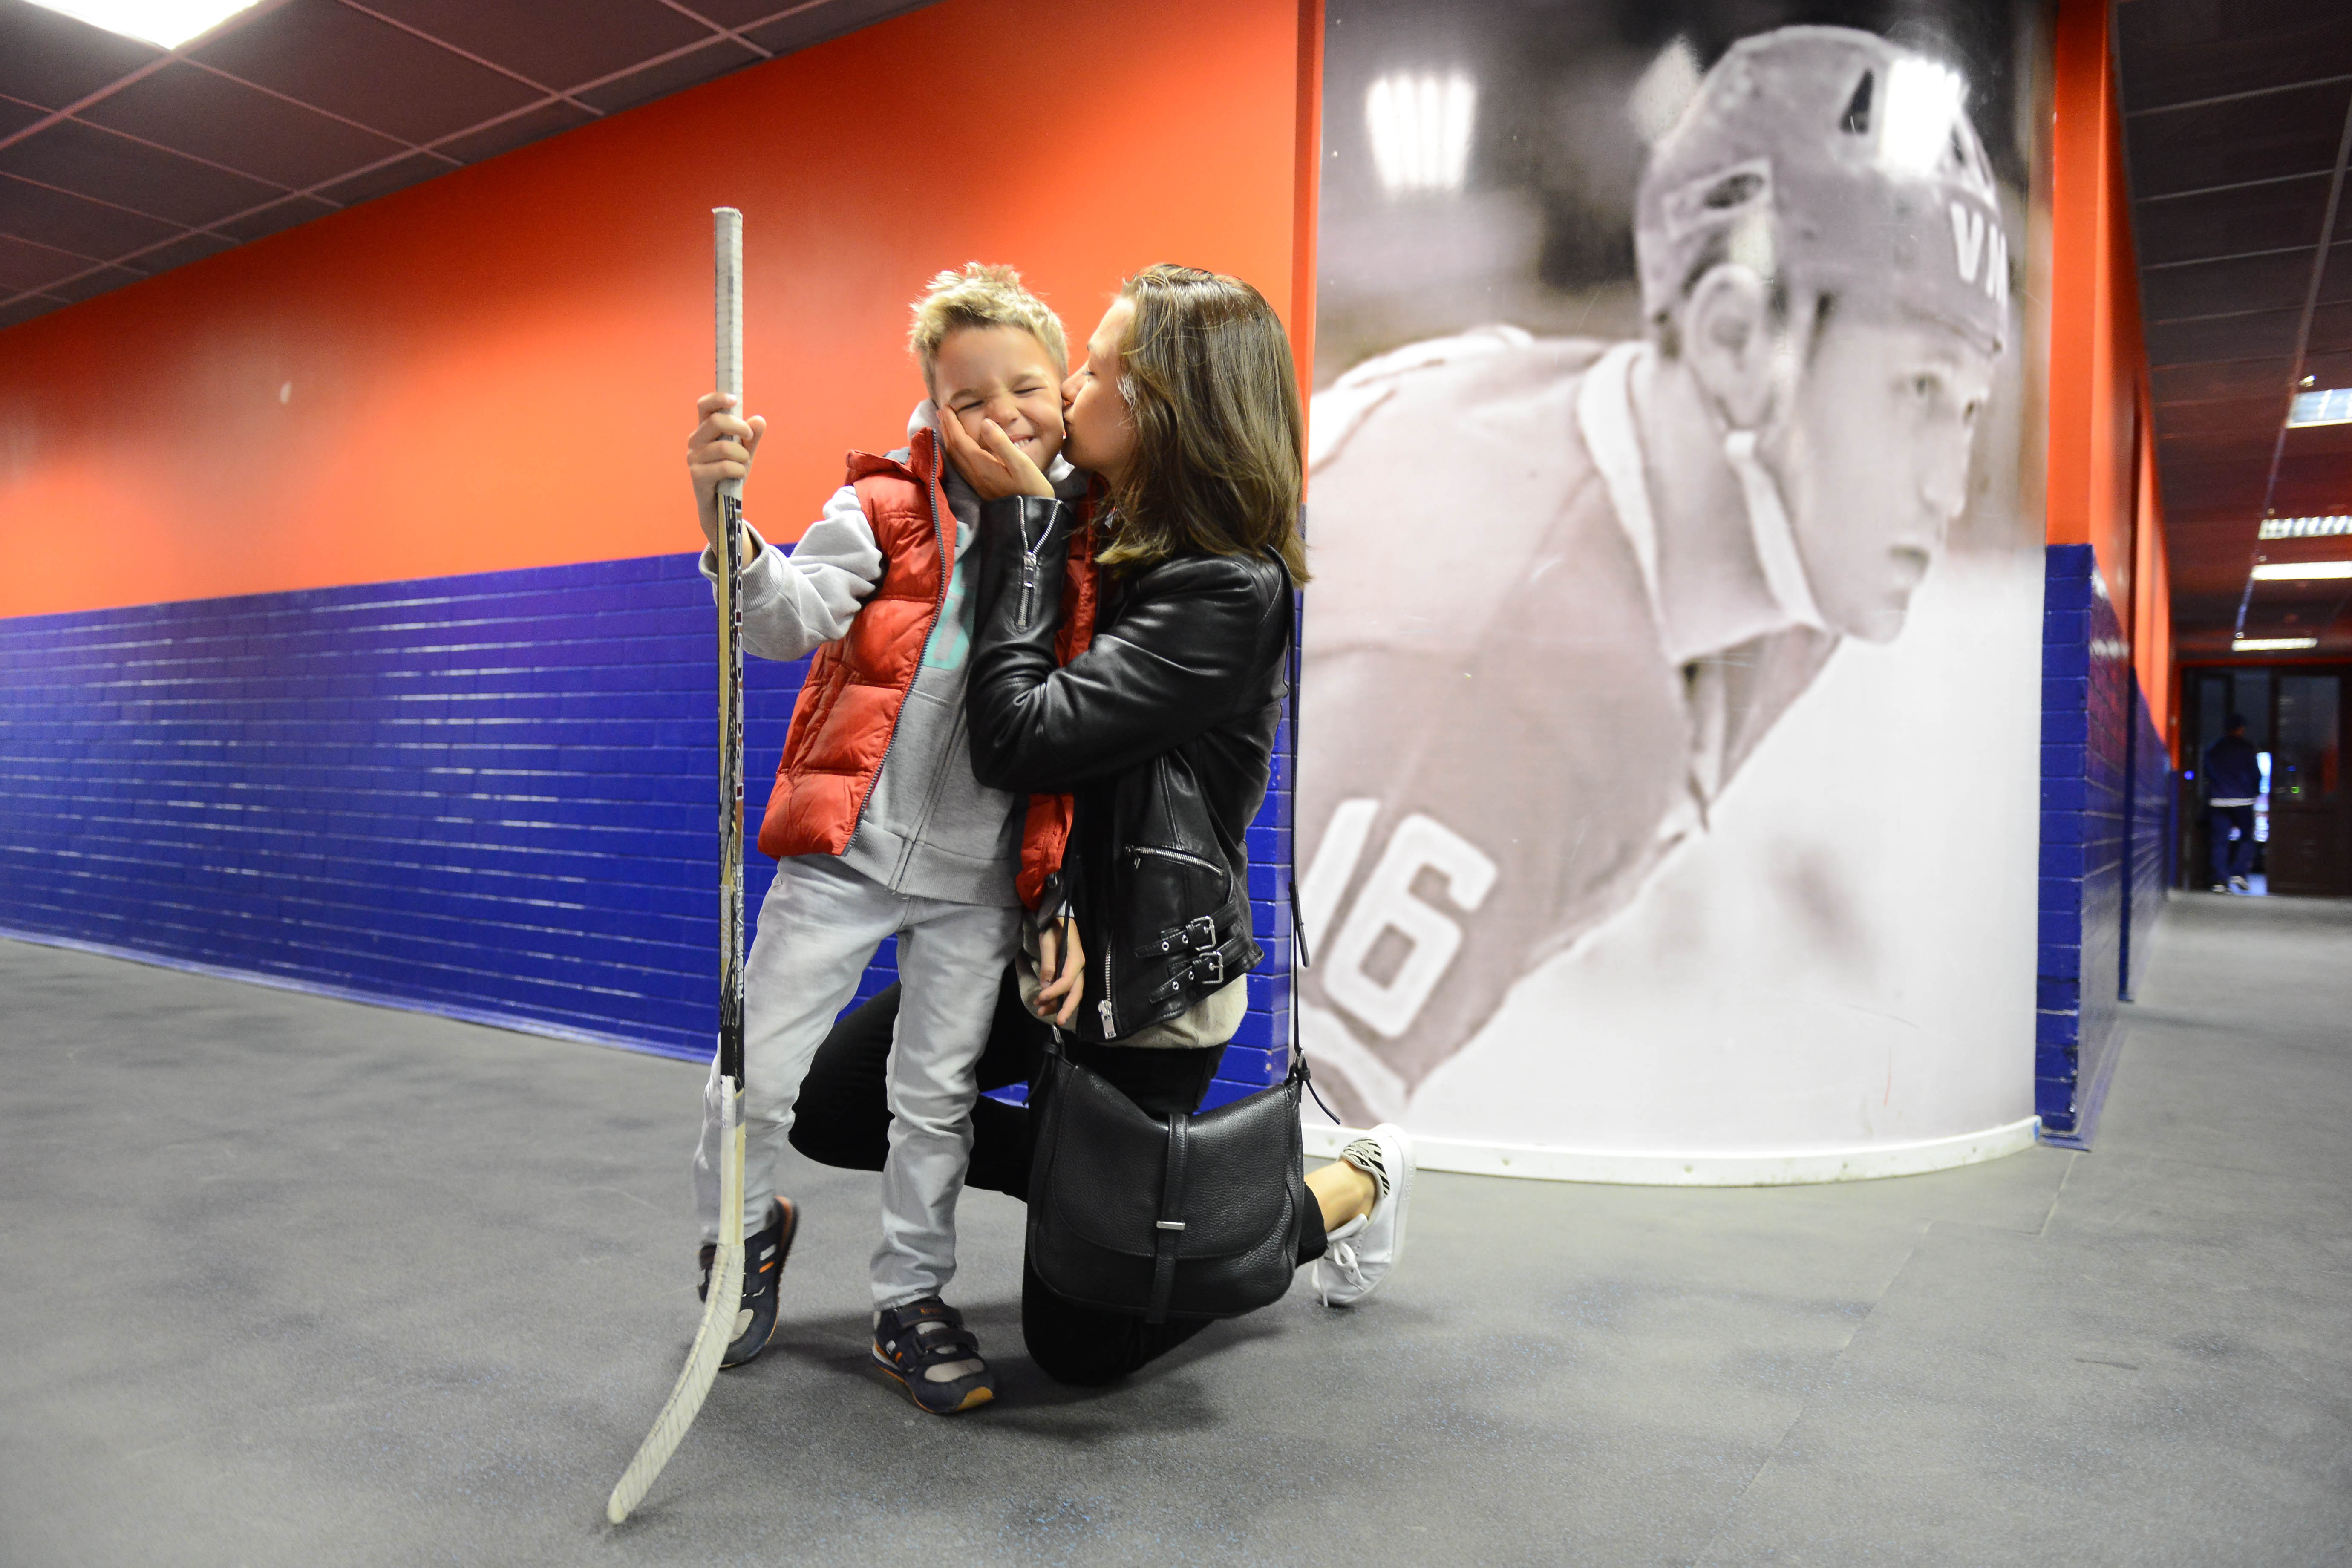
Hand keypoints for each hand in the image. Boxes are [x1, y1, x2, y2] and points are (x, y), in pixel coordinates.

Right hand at [686, 392, 765, 557]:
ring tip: (743, 464)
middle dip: (738, 427)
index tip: (734, 400)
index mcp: (705, 430)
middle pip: (714, 422)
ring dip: (741, 455)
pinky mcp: (697, 476)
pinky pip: (724, 467)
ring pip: (723, 447)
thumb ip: (751, 437)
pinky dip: (738, 470)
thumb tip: (759, 420)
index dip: (717, 399)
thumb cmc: (731, 474)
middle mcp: (695, 441)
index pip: (704, 406)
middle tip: (749, 436)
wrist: (722, 505)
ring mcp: (694, 458)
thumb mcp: (745, 453)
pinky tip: (738, 475)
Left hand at [933, 403, 1054, 500]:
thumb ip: (1001, 442)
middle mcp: (973, 473)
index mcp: (981, 465)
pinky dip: (955, 452)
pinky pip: (960, 465)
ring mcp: (975, 481)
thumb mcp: (1020, 463)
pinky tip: (958, 448)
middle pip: (953, 448)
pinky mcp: (980, 486)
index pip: (959, 439)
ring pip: (955, 457)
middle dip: (947, 428)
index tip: (947, 407)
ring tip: (947, 426)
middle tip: (943, 412)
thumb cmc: (1031, 488)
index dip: (951, 423)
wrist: (1030, 518)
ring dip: (949, 440)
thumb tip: (984, 422)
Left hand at [1033, 916, 1084, 1026]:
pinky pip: (1067, 989)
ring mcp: (1077, 970)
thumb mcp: (1048, 941)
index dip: (1054, 992)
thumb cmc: (1054, 928)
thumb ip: (1048, 963)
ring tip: (1042, 1013)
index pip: (1067, 980)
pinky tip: (1046, 1005)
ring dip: (1058, 1005)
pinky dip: (1057, 998)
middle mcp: (1080, 967)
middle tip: (1059, 1022)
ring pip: (1071, 993)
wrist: (1059, 918)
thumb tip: (1046, 985)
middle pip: (1076, 992)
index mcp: (1076, 958)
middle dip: (1067, 1008)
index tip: (1040, 998)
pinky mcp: (1071, 972)